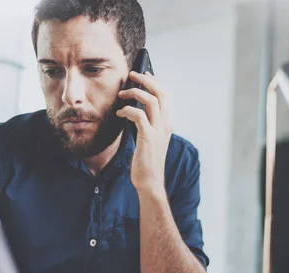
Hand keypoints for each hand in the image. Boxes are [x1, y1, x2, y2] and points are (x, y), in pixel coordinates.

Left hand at [116, 71, 172, 195]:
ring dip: (135, 92)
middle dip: (146, 80)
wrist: (150, 181)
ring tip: (122, 93)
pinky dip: (127, 110)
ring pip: (151, 100)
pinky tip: (120, 113)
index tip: (145, 74)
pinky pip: (138, 115)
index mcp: (168, 123)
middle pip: (161, 93)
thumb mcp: (150, 139)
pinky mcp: (147, 137)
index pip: (168, 95)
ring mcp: (158, 131)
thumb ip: (147, 123)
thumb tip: (135, 109)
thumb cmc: (147, 161)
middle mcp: (166, 124)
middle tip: (132, 75)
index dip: (157, 82)